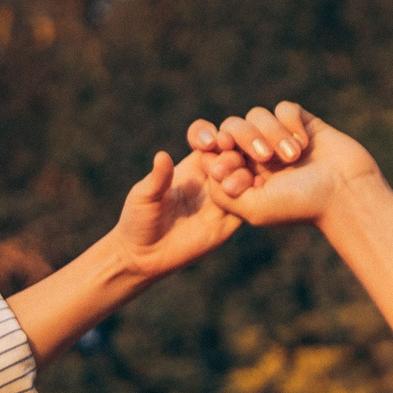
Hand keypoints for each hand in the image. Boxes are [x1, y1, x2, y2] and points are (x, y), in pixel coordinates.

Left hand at [107, 146, 241, 280]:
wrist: (144, 256)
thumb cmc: (139, 220)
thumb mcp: (144, 196)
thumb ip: (157, 178)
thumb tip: (162, 155)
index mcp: (193, 164)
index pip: (213, 140)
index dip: (216, 136)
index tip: (211, 142)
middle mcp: (213, 178)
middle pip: (234, 155)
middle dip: (232, 155)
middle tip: (219, 168)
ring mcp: (223, 199)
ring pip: (245, 178)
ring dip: (242, 175)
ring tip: (229, 184)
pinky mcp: (229, 221)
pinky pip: (248, 205)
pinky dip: (253, 198)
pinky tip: (250, 194)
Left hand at [189, 103, 382, 230]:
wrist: (346, 193)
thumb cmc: (300, 206)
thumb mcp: (254, 208)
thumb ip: (224, 193)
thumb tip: (207, 166)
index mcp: (241, 176)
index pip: (214, 152)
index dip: (216, 153)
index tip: (230, 165)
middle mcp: (256, 155)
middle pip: (232, 127)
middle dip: (245, 138)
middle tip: (264, 158)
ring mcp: (278, 137)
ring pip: (258, 115)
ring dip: (273, 134)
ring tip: (293, 157)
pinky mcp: (301, 123)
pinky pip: (283, 108)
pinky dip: (291, 123)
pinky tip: (304, 144)